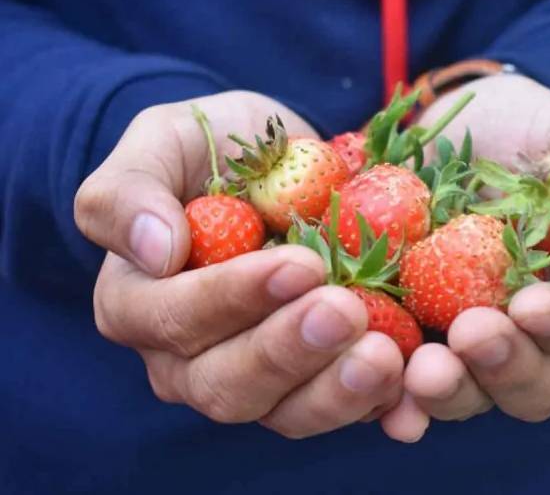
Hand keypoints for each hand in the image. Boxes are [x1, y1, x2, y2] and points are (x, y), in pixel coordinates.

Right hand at [75, 91, 403, 437]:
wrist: (278, 165)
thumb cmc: (210, 152)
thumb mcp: (162, 144)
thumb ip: (128, 192)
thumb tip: (154, 250)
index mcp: (141, 305)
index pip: (174, 319)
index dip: (232, 299)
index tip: (297, 264)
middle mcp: (190, 358)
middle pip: (228, 384)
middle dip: (289, 350)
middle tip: (346, 309)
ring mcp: (256, 377)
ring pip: (285, 411)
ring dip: (335, 390)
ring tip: (385, 356)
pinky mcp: (314, 379)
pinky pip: (341, 408)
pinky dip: (379, 405)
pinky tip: (413, 394)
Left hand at [380, 74, 549, 438]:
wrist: (448, 120)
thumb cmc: (528, 130)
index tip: (532, 307)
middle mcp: (528, 330)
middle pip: (538, 383)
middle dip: (509, 368)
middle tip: (473, 335)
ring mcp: (465, 335)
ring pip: (472, 392)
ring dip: (451, 392)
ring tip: (424, 371)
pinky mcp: (410, 329)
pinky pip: (405, 381)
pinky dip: (398, 402)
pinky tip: (390, 409)